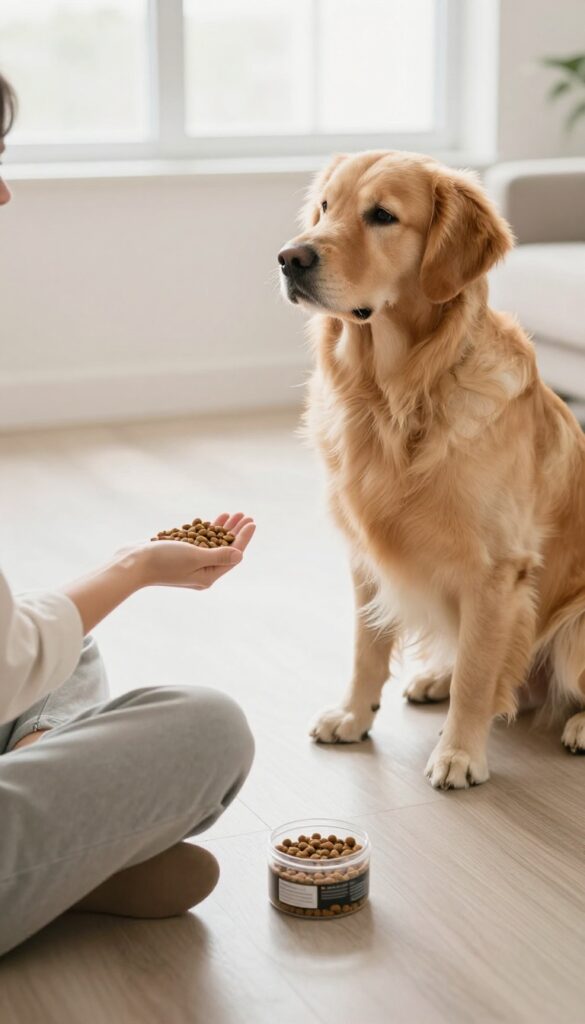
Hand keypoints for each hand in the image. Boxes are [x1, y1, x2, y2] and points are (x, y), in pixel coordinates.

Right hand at [141, 513, 255, 590]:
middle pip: (224, 549)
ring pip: (212, 543)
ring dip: (223, 528)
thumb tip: (240, 554)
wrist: (132, 564)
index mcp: (207, 576)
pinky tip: (212, 521)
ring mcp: (188, 564)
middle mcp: (200, 572)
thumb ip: (218, 555)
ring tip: (233, 514)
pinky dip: (206, 530)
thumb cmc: (163, 561)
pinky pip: (198, 542)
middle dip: (235, 531)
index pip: (232, 555)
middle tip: (245, 515)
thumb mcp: (195, 557)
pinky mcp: (178, 555)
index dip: (243, 538)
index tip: (252, 522)